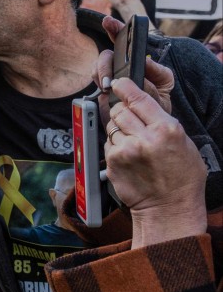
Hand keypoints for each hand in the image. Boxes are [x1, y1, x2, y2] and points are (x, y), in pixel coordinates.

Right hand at [94, 16, 172, 125]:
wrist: (146, 123)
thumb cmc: (158, 104)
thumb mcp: (164, 89)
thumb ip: (156, 76)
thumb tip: (144, 61)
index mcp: (141, 61)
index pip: (127, 40)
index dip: (115, 28)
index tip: (107, 22)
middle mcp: (125, 64)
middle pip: (108, 54)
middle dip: (104, 64)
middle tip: (108, 82)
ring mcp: (112, 74)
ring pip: (98, 66)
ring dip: (100, 75)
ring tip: (107, 89)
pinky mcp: (103, 85)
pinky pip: (95, 77)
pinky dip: (98, 82)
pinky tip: (105, 91)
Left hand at [104, 78, 206, 248]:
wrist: (169, 208)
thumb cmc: (181, 177)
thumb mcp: (184, 143)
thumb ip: (162, 123)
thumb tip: (143, 106)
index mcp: (166, 129)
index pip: (138, 98)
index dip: (125, 88)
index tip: (118, 83)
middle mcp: (144, 137)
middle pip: (119, 110)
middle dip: (123, 113)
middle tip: (131, 123)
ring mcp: (126, 150)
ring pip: (111, 126)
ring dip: (119, 131)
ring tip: (133, 145)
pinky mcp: (113, 162)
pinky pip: (108, 144)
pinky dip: (115, 147)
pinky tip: (128, 158)